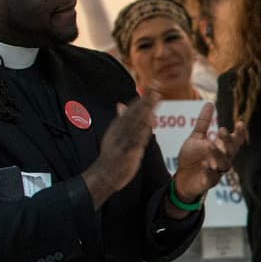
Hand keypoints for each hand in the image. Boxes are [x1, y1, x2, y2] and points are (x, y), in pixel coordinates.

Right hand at [82, 87, 160, 207]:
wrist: (104, 175)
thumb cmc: (113, 155)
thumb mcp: (115, 135)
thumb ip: (121, 121)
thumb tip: (120, 105)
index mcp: (117, 127)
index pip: (132, 109)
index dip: (143, 97)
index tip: (153, 85)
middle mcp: (119, 132)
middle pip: (134, 112)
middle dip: (146, 99)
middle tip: (156, 85)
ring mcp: (122, 141)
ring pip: (136, 123)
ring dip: (146, 110)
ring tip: (156, 98)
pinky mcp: (125, 152)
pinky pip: (135, 139)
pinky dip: (142, 130)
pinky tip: (150, 122)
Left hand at [171, 103, 248, 204]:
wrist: (182, 178)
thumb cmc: (192, 157)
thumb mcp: (196, 138)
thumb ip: (204, 122)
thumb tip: (209, 103)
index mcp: (222, 149)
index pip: (234, 140)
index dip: (239, 133)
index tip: (240, 122)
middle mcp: (223, 159)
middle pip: (230, 151)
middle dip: (228, 141)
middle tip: (221, 130)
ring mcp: (217, 171)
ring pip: (223, 164)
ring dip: (218, 155)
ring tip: (210, 145)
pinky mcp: (208, 181)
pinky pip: (212, 177)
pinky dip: (209, 171)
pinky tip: (205, 164)